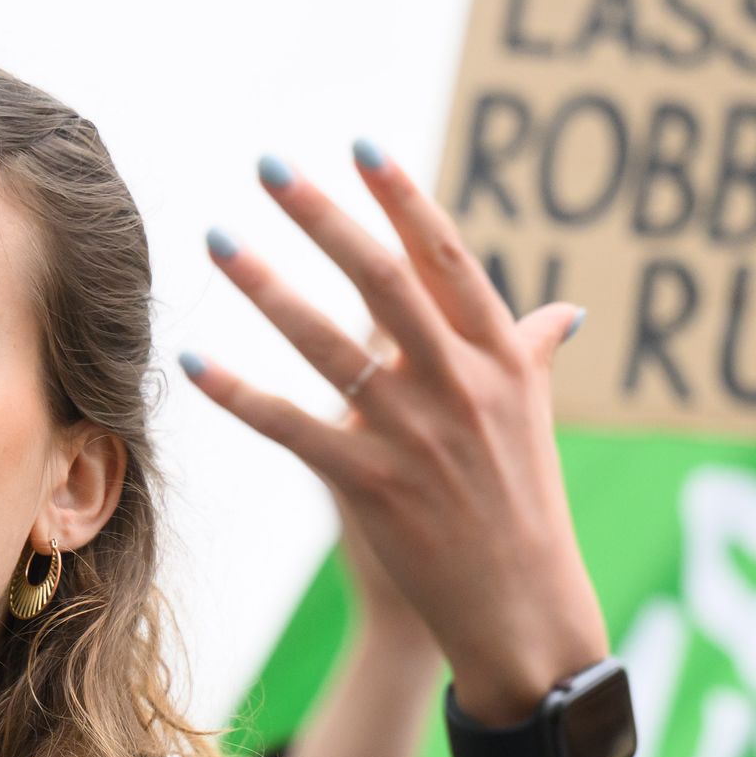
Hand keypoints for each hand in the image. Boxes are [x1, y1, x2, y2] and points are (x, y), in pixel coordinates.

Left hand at [185, 146, 604, 727]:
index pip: (448, 258)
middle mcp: (461, 386)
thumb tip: (561, 312)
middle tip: (269, 164)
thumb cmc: (525, 509)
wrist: (523, 612)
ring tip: (217, 238)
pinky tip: (193, 360)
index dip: (403, 198)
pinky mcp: (373, 488)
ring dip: (267, 286)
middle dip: (323, 216)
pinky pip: (292, 428)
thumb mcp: (535, 423)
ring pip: (328, 345)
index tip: (360, 144)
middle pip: (383, 280)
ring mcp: (416, 436)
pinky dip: (240, 394)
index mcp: (501, 359)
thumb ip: (533, 357)